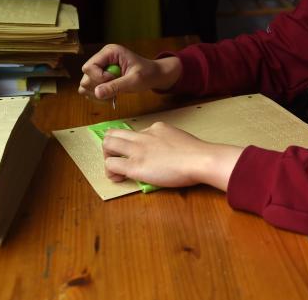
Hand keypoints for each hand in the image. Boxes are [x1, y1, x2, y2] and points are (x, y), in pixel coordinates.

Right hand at [77, 44, 181, 100]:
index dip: (99, 78)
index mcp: (109, 52)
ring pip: (85, 85)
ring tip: (114, 94)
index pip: (89, 67)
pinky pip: (90, 90)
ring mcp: (99, 68)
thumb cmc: (147, 74)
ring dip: (98, 94)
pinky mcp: (99, 78)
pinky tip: (111, 97)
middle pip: (86, 76)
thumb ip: (115, 86)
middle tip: (116, 88)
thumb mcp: (134, 80)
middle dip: (99, 86)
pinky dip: (99, 97)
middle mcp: (101, 58)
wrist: (154, 75)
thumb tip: (97, 93)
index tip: (114, 80)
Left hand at [101, 121, 243, 190]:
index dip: (130, 144)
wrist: (200, 159)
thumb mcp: (180, 139)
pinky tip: (120, 179)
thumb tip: (165, 153)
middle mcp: (143, 135)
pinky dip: (111, 172)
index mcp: (156, 128)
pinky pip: (111, 165)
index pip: (135, 132)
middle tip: (118, 159)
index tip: (134, 153)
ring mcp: (137, 150)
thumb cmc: (197, 153)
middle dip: (110, 146)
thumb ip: (168, 142)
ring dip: (107, 156)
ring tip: (116, 170)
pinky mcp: (134, 166)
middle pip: (113, 133)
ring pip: (107, 144)